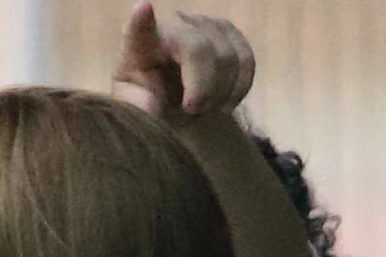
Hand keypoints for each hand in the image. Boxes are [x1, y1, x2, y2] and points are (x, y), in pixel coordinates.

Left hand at [112, 3, 255, 118]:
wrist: (175, 112)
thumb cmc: (152, 113)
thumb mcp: (139, 116)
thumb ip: (140, 108)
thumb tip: (150, 97)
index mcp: (139, 51)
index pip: (138, 32)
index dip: (142, 21)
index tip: (142, 8)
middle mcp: (171, 26)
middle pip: (199, 50)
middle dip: (203, 88)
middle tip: (193, 111)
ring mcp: (203, 25)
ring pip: (228, 57)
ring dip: (220, 92)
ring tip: (204, 109)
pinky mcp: (229, 33)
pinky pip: (246, 60)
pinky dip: (238, 88)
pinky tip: (222, 103)